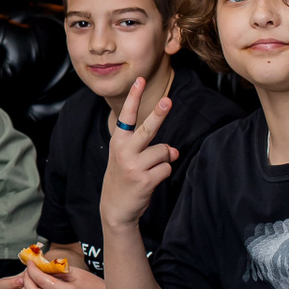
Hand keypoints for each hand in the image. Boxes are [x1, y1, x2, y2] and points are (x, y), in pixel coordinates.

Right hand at [100, 76, 178, 231]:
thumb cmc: (123, 178)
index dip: (134, 97)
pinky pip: (166, 169)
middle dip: (159, 114)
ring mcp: (133, 165)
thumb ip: (149, 149)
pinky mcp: (144, 180)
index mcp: (118, 141)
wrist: (115, 208)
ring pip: (164, 151)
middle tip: (167, 101)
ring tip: (149, 170)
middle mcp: (124, 151)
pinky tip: (151, 181)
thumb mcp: (127, 158)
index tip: (140, 80)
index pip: (126, 116)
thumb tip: (174, 151)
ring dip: (163, 160)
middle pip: (147, 129)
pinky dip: (163, 173)